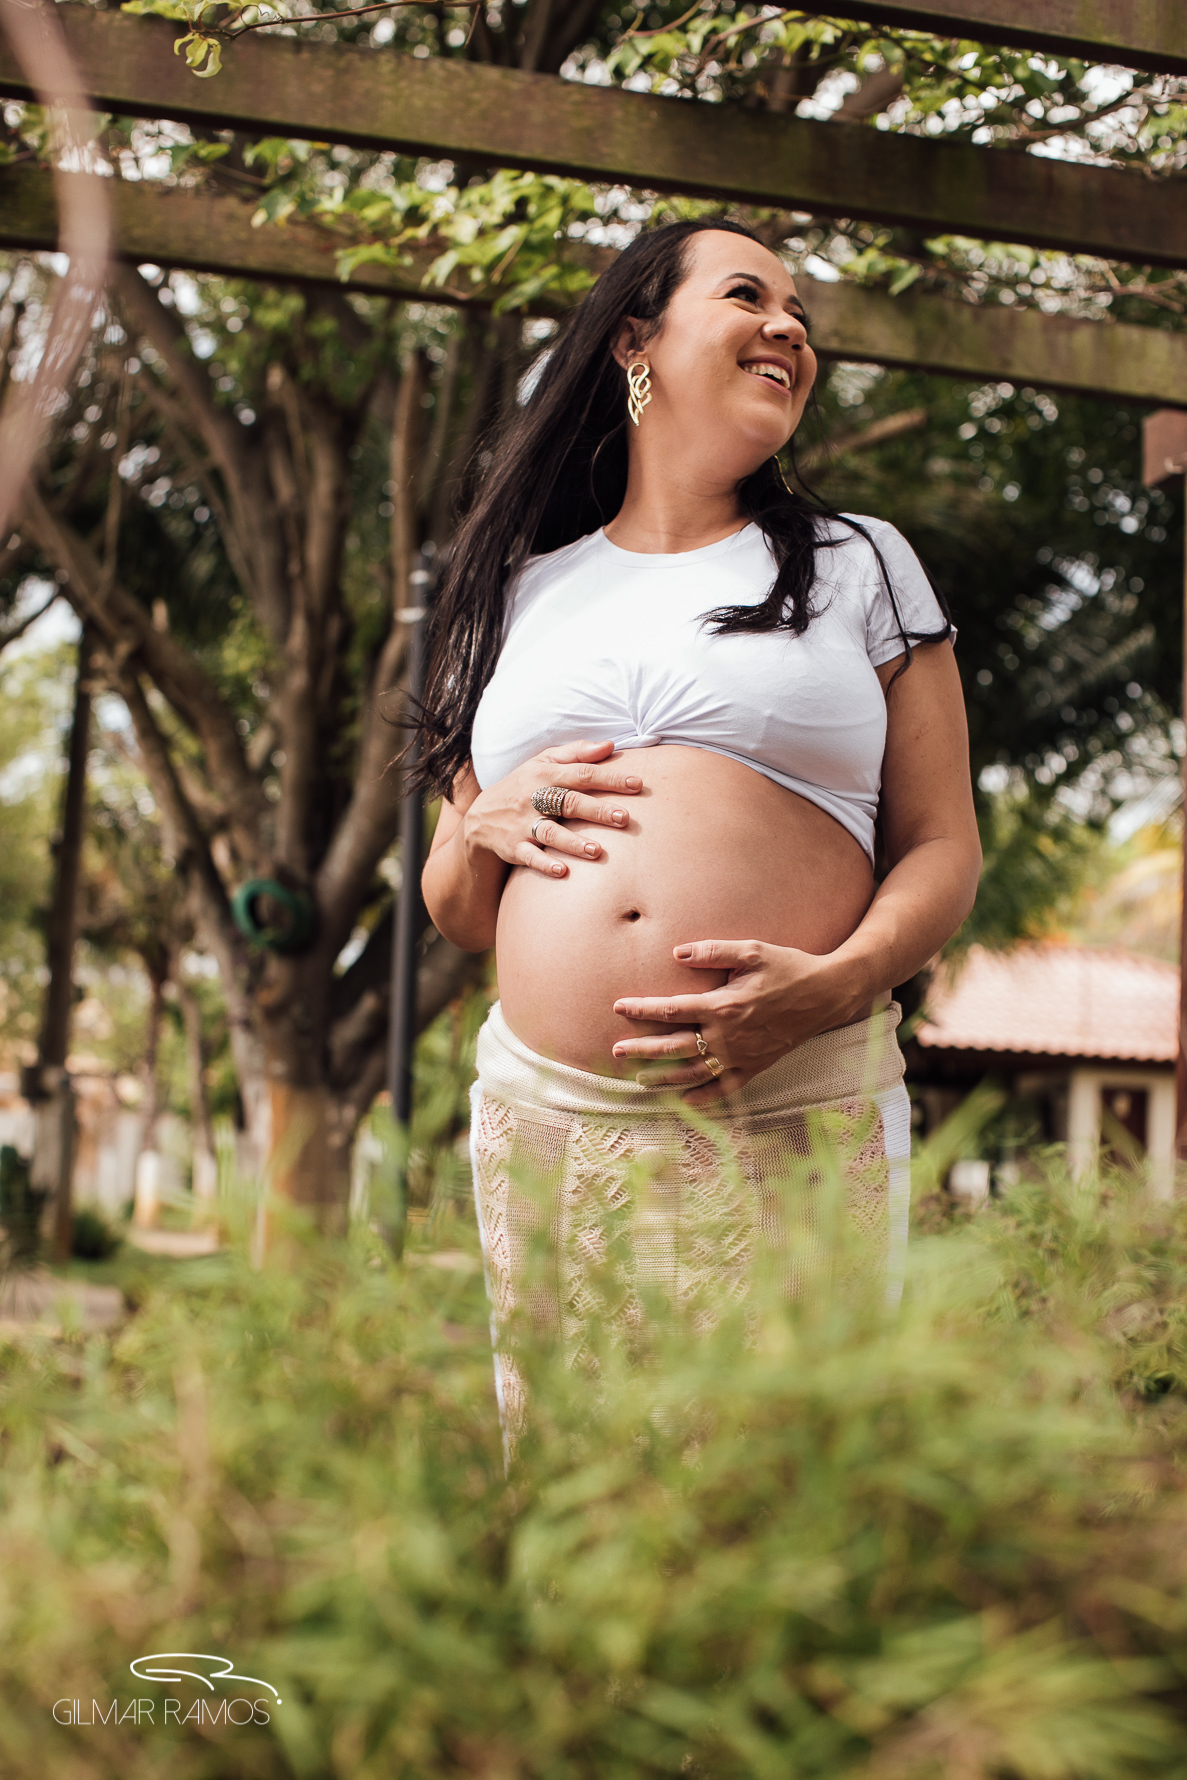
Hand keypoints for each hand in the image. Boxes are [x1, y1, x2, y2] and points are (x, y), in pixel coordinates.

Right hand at [463, 739, 642, 879]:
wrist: (480, 817)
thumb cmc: (523, 785)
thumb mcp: (544, 762)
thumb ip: (577, 753)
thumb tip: (611, 745)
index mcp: (545, 774)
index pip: (582, 774)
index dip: (610, 778)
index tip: (637, 784)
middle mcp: (534, 798)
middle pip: (569, 802)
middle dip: (596, 810)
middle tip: (624, 818)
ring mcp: (523, 824)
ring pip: (550, 833)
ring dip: (572, 843)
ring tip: (596, 851)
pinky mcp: (514, 847)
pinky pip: (529, 857)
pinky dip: (544, 864)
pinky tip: (562, 872)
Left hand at [612, 941, 857, 1105]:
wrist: (827, 995)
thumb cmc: (789, 968)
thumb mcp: (753, 950)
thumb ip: (713, 951)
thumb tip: (678, 953)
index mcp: (723, 1005)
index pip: (671, 1010)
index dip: (642, 1010)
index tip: (619, 1008)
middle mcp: (728, 1036)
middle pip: (675, 1047)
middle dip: (642, 1050)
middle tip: (616, 1053)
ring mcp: (741, 1056)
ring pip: (694, 1072)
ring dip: (665, 1078)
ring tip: (640, 1080)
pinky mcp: (756, 1067)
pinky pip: (726, 1088)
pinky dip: (704, 1097)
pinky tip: (685, 1101)